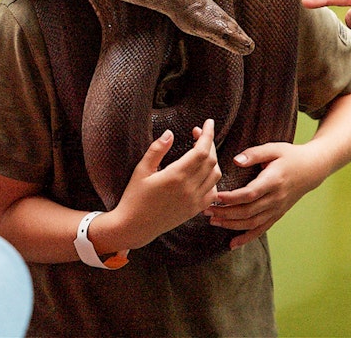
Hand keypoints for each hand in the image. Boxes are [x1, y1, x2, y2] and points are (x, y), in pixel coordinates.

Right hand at [110, 119, 220, 249]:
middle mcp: (189, 189)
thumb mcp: (141, 170)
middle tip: (198, 134)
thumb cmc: (134, 197)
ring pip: (216, 175)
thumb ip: (157, 150)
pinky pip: (213, 192)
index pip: (202, 151)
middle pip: (211, 160)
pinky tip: (202, 172)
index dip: (207, 134)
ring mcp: (194, 201)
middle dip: (208, 143)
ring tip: (200, 151)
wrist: (134, 227)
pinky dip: (213, 178)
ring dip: (212, 160)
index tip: (208, 122)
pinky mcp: (195, 210)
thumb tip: (170, 133)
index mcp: (176, 176)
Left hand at [206, 142, 321, 248]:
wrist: (312, 169)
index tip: (216, 196)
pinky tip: (233, 244)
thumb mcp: (273, 149)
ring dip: (232, 225)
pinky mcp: (277, 215)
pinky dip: (247, 238)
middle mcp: (276, 198)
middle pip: (248, 211)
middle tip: (206, 210)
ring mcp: (277, 209)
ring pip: (253, 223)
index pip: (250, 193)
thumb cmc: (289, 156)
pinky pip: (261, 229)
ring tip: (213, 221)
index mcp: (274, 180)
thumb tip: (235, 160)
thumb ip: (254, 154)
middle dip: (225, 213)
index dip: (232, 197)